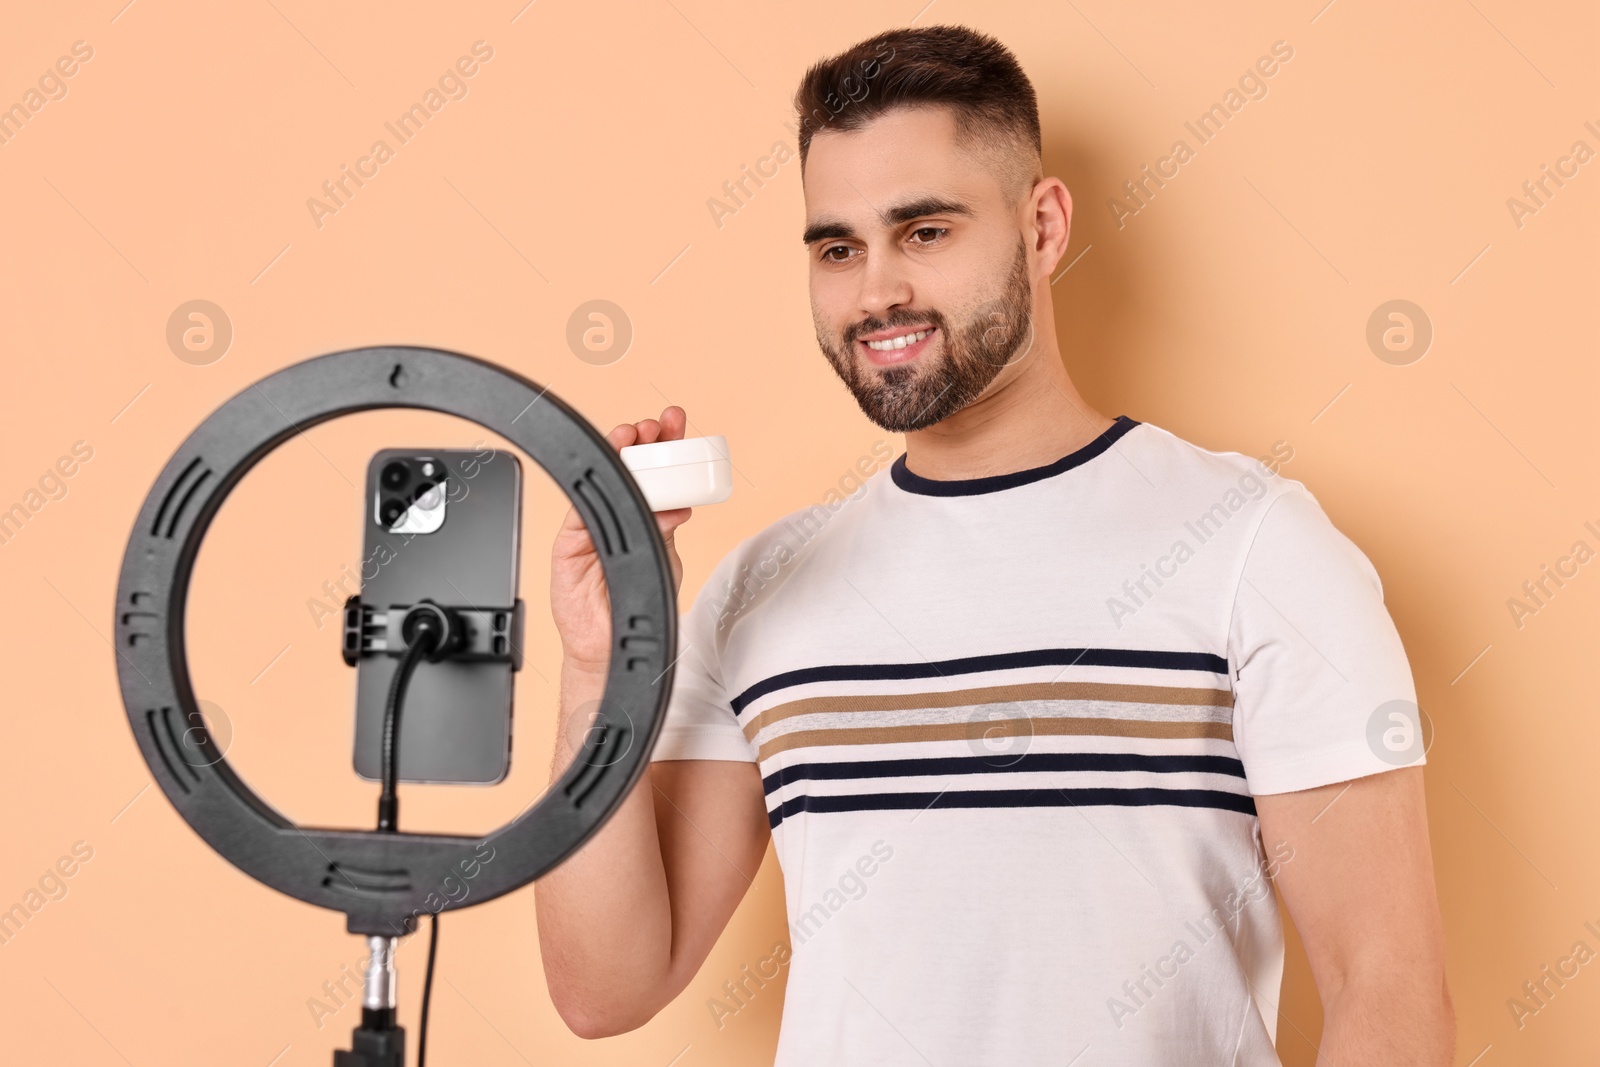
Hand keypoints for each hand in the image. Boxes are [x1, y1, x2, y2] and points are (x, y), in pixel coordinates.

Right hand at [550, 406, 692, 672]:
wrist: (614, 643)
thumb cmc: (639, 602)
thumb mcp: (664, 560)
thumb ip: (668, 531)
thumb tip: (679, 506)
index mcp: (646, 513)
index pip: (657, 469)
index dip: (667, 444)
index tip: (677, 423)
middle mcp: (619, 514)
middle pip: (629, 466)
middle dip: (643, 440)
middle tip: (656, 426)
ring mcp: (593, 524)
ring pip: (602, 481)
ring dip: (617, 454)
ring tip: (633, 437)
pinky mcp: (569, 541)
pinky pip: (578, 510)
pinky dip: (594, 492)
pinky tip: (610, 477)